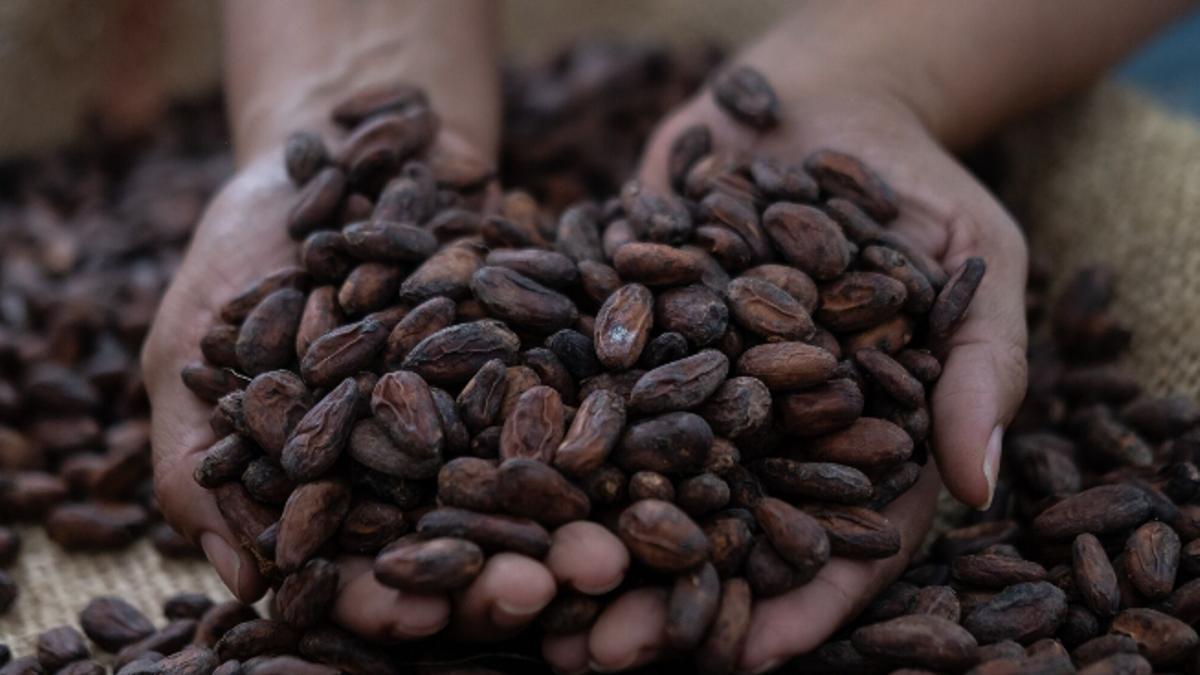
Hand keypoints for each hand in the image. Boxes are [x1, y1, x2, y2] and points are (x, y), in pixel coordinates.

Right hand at [144, 0, 635, 647]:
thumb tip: (244, 583)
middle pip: (469, 544)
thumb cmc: (253, 242)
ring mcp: (501, 416)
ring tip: (609, 559)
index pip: (362, 570)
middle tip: (546, 593)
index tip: (417, 622)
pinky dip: (625, 434)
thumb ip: (202, 460)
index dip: (385, 599)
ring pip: (543, 493)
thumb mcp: (199, 340)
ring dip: (577, 531)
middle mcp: (431, 467)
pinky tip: (657, 466)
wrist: (356, 137)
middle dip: (504, 578)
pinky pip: (598, 405)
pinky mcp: (559, 362)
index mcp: (346, 486)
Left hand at [542, 34, 1027, 674]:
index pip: (832, 544)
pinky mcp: (631, 327)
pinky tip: (492, 474)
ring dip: (584, 541)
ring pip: (634, 478)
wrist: (828, 100)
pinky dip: (543, 431)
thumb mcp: (976, 263)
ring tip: (531, 595)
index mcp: (850, 443)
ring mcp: (690, 383)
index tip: (752, 659)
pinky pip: (585, 386)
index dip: (799, 607)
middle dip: (660, 598)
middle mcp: (761, 430)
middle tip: (600, 654)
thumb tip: (977, 481)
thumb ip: (982, 365)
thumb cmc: (921, 186)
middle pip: (714, 533)